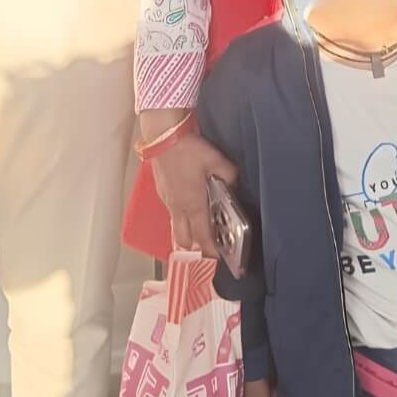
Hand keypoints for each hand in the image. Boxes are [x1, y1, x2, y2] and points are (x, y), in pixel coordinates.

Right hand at [146, 125, 237, 257]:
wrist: (162, 137)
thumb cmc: (188, 150)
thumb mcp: (216, 160)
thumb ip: (229, 174)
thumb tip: (234, 185)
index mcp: (193, 204)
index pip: (202, 235)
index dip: (209, 249)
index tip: (216, 258)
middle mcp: (178, 208)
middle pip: (184, 239)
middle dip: (195, 249)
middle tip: (207, 251)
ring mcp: (167, 201)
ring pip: (175, 228)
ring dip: (185, 236)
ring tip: (196, 236)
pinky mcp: (161, 192)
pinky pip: (171, 214)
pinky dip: (179, 220)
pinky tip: (187, 212)